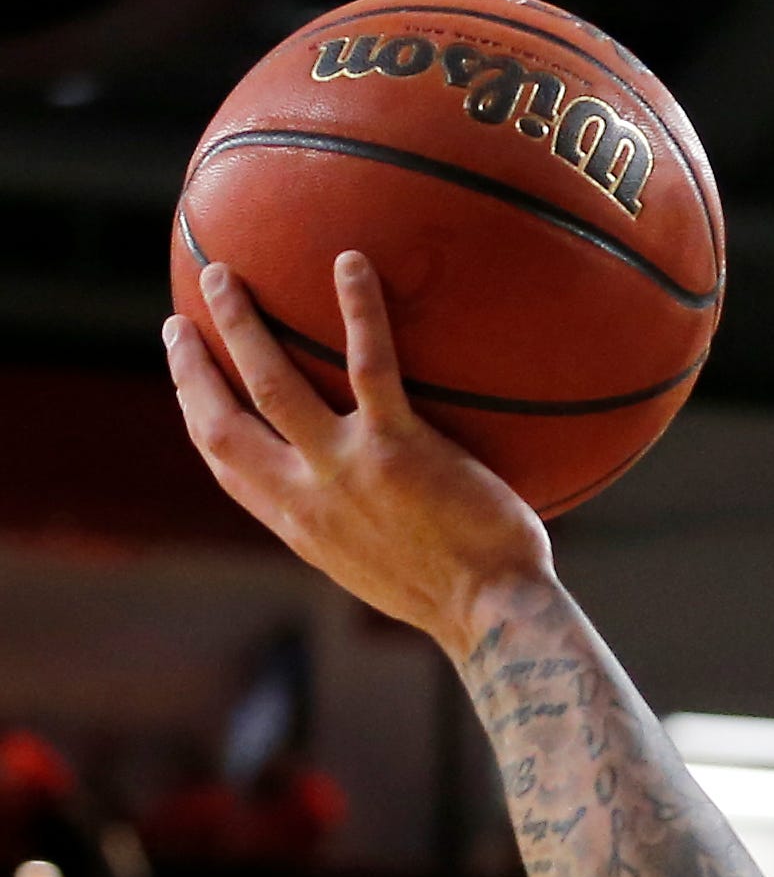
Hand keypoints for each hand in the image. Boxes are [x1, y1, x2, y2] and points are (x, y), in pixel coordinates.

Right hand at [167, 254, 553, 658]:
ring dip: (242, 325)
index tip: (184, 379)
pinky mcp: (398, 447)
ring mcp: (345, 468)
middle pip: (222, 420)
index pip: (225, 463)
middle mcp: (304, 494)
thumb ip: (355, 520)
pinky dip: (358, 311)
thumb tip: (368, 492)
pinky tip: (351, 263)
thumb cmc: (456, 591)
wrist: (491, 613)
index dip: (196, 414)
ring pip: (272, 383)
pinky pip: (371, 366)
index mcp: (296, 522)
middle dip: (191, 367)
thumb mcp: (378, 562)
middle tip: (179, 317)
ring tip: (224, 274)